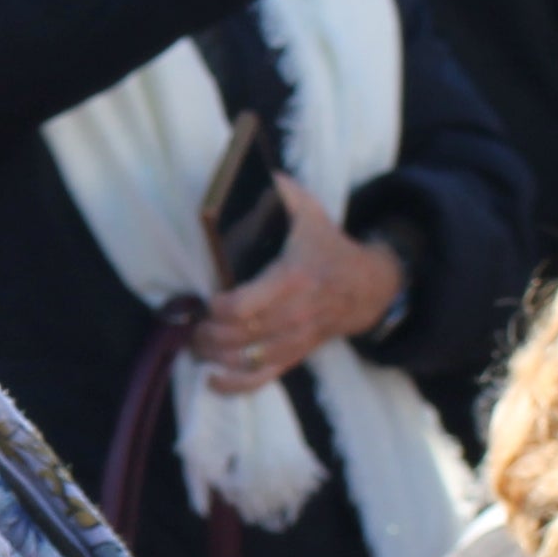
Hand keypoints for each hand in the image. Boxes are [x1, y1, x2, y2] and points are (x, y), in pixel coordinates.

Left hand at [195, 175, 402, 393]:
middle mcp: (296, 313)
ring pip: (250, 360)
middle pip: (242, 336)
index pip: (249, 305)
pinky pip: (265, 378)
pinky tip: (213, 380)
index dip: (220, 308)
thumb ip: (282, 193)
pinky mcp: (297, 355)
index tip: (205, 299)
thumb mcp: (310, 212)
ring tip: (194, 345)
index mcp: (294, 277)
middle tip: (190, 324)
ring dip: (216, 357)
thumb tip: (254, 171)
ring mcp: (297, 338)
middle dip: (209, 334)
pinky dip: (236, 385)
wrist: (368, 286)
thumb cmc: (327, 246)